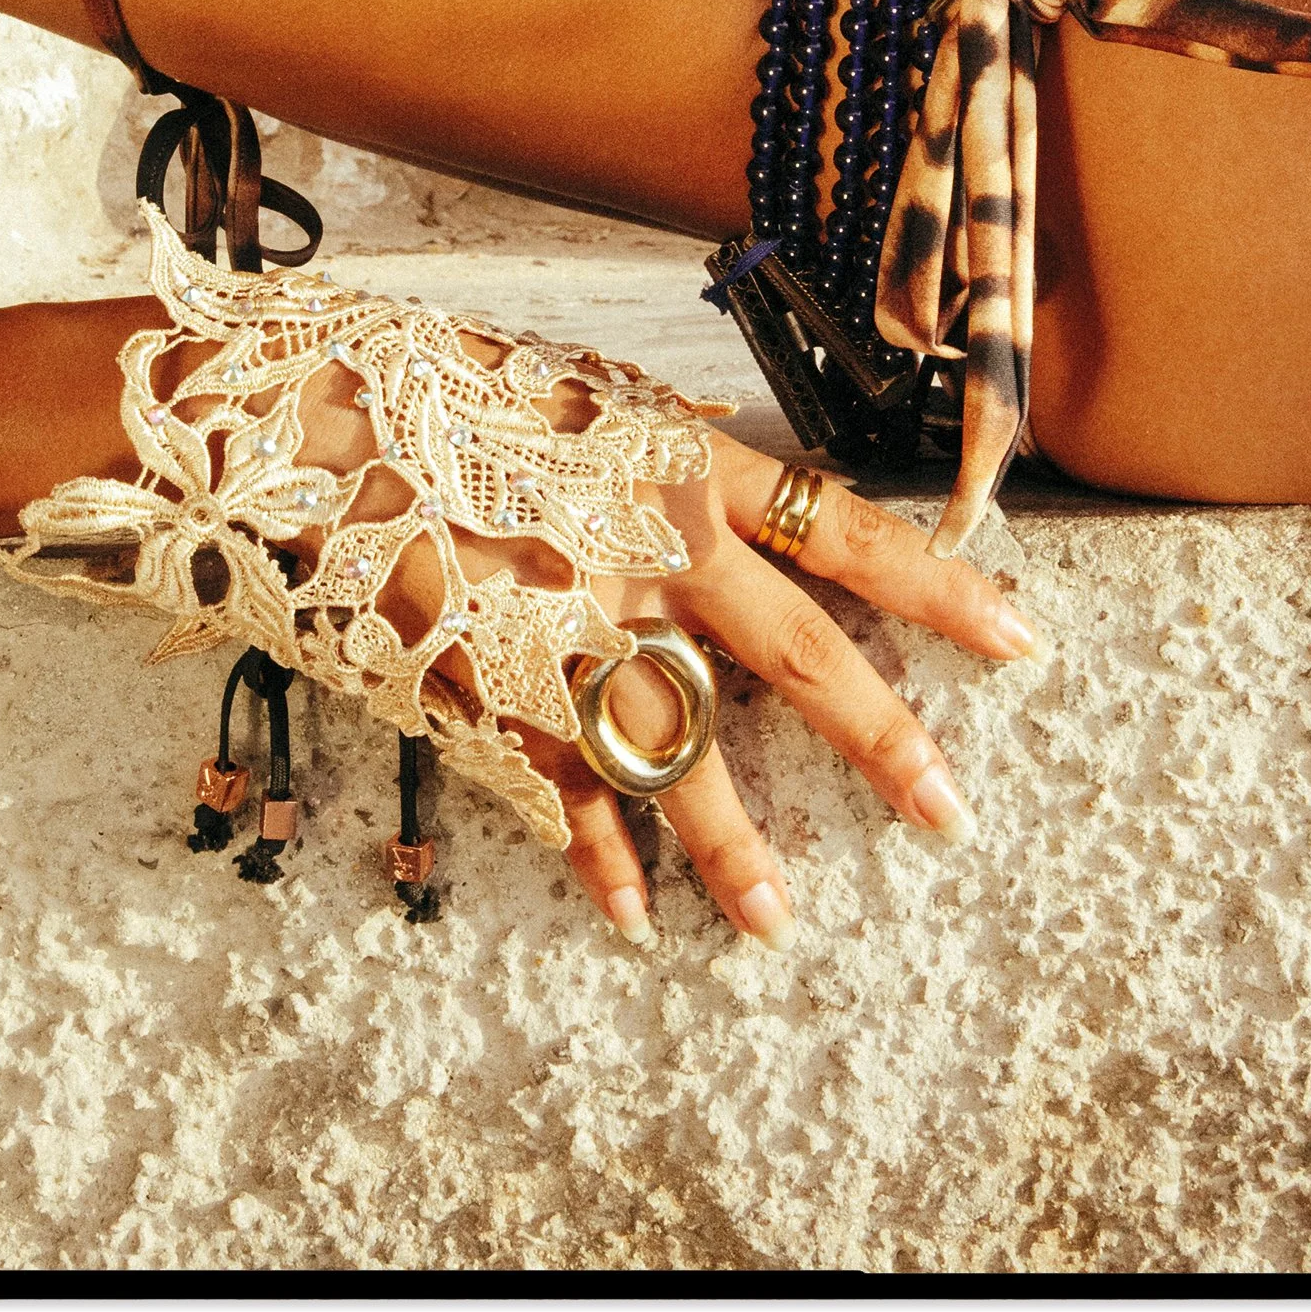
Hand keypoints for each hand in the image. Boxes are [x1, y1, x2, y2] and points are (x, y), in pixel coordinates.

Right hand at [358, 410, 1035, 949]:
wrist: (288, 413)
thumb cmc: (438, 385)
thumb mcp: (576, 395)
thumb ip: (663, 461)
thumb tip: (740, 496)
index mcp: (681, 464)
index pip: (845, 533)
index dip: (941, 590)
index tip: (1022, 642)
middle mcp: (648, 551)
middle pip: (798, 660)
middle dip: (883, 741)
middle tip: (949, 814)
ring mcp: (570, 627)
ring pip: (684, 754)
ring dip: (736, 848)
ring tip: (779, 926)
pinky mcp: (491, 686)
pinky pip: (563, 790)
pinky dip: (596, 856)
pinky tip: (631, 915)